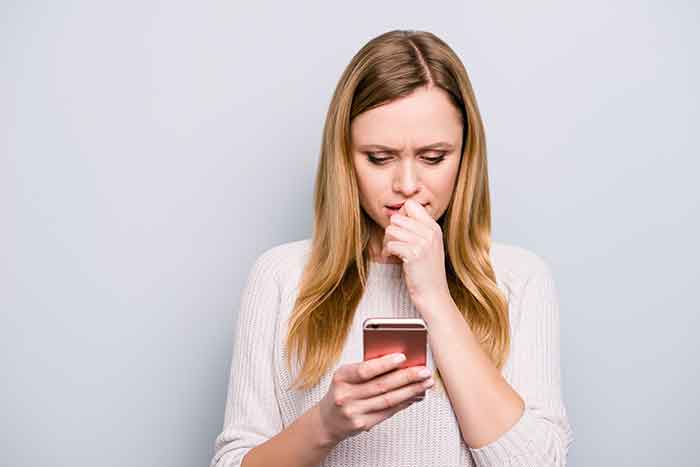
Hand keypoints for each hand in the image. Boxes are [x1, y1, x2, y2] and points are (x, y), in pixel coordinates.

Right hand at [316, 353, 434, 445]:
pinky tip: (414, 396)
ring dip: (411, 391)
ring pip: (388, 400)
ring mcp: (354, 412)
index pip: (365, 370)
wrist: (327, 420)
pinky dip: (404, 402)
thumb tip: (398, 362)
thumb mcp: (346, 376)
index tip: (403, 357)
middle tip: (424, 371)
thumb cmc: (341, 392)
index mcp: (341, 377)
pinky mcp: (362, 424)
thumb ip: (367, 368)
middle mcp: (346, 395)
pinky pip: (388, 411)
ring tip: (425, 383)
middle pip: (381, 385)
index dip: (385, 364)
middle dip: (407, 377)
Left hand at [381, 199, 450, 307]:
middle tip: (393, 244)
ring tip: (392, 251)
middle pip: (397, 218)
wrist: (433, 293)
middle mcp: (430, 232)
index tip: (400, 230)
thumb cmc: (425, 270)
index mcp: (433, 227)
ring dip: (387, 242)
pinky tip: (391, 258)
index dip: (401, 216)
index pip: (411, 205)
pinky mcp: (414, 254)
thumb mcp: (427, 245)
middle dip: (391, 231)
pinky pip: (390, 245)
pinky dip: (387, 252)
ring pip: (391, 230)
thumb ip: (416, 229)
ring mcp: (423, 243)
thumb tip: (394, 216)